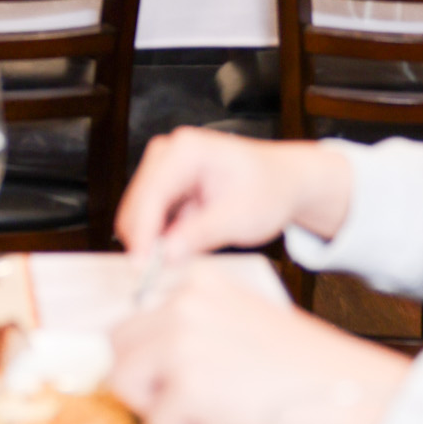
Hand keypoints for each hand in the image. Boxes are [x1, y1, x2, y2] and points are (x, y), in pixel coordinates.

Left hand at [110, 261, 407, 423]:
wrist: (354, 395)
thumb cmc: (310, 371)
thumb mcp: (244, 326)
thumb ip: (197, 329)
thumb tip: (148, 358)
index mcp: (201, 281)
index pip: (135, 315)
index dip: (145, 355)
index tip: (153, 375)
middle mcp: (186, 301)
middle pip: (118, 346)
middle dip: (143, 380)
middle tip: (185, 400)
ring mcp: (182, 338)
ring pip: (125, 380)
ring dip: (158, 405)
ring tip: (210, 408)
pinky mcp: (187, 381)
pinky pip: (156, 420)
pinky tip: (227, 419)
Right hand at [118, 127, 352, 263]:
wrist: (284, 181)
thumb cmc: (268, 190)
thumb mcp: (239, 217)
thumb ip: (200, 234)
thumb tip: (166, 254)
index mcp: (187, 149)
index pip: (151, 194)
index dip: (142, 233)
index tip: (141, 265)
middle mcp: (169, 152)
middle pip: (138, 203)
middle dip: (146, 238)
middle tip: (158, 274)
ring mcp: (164, 167)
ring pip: (140, 212)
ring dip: (154, 239)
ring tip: (182, 256)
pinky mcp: (166, 184)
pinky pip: (151, 216)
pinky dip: (161, 236)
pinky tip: (183, 246)